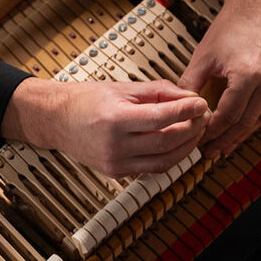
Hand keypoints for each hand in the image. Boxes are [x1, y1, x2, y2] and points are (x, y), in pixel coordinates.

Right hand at [1, 76, 206, 176]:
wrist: (57, 120)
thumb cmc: (87, 100)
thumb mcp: (124, 87)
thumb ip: (159, 92)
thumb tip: (189, 97)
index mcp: (114, 119)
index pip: (160, 118)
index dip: (186, 111)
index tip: (201, 103)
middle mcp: (114, 145)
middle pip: (166, 142)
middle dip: (191, 129)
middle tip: (203, 116)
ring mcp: (115, 163)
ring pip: (164, 161)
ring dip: (186, 147)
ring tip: (195, 130)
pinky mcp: (117, 173)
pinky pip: (152, 168)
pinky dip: (170, 157)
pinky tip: (178, 143)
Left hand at [178, 0, 260, 156]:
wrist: (258, 1)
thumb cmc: (232, 24)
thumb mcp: (204, 55)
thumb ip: (190, 84)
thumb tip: (180, 110)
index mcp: (249, 73)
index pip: (229, 116)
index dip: (213, 132)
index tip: (202, 141)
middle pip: (248, 122)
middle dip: (228, 138)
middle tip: (213, 150)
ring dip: (245, 130)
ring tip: (228, 140)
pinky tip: (247, 120)